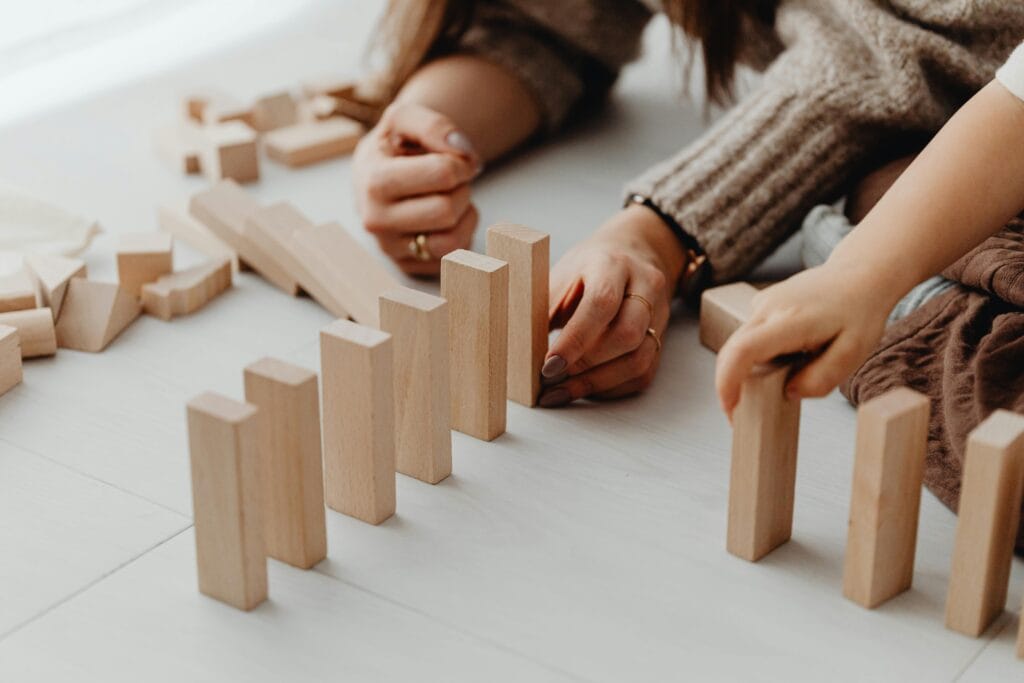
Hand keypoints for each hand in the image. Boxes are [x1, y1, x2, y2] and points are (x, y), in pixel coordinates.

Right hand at [352, 102, 481, 275]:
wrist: (377, 174)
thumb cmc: (395, 146)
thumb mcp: (405, 120)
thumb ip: (434, 125)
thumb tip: (463, 152)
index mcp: (373, 181)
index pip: (443, 174)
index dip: (461, 163)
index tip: (455, 160)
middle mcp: (376, 221)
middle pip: (447, 210)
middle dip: (461, 190)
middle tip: (452, 181)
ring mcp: (390, 249)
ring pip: (452, 241)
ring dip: (464, 215)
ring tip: (450, 199)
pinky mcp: (408, 267)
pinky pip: (453, 258)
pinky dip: (460, 235)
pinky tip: (446, 220)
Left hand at [537, 205, 685, 406]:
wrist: (631, 253)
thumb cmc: (586, 268)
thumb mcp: (561, 275)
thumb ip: (543, 308)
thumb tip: (516, 351)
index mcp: (612, 264)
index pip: (601, 304)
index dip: (574, 341)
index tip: (547, 367)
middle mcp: (645, 286)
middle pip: (627, 334)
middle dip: (586, 365)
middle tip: (551, 381)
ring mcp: (659, 314)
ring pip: (639, 359)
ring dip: (596, 382)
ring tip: (561, 391)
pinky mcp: (661, 338)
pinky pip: (642, 373)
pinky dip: (610, 388)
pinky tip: (584, 388)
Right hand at [715, 262, 892, 419]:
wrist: (859, 275)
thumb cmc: (858, 314)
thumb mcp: (854, 353)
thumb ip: (822, 378)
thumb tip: (790, 392)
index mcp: (792, 321)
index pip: (744, 350)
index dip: (727, 381)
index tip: (730, 407)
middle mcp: (769, 308)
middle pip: (732, 351)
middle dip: (729, 385)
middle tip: (742, 413)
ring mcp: (762, 302)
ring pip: (741, 344)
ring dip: (748, 368)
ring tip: (785, 374)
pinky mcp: (761, 302)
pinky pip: (751, 335)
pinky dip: (759, 352)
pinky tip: (791, 351)